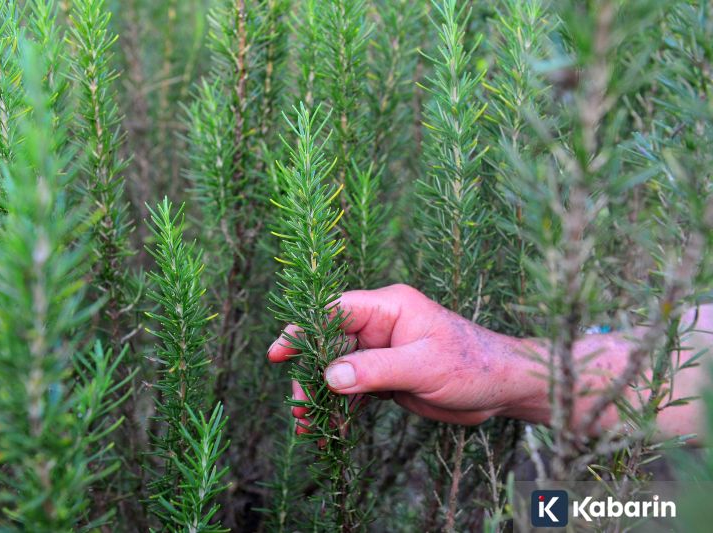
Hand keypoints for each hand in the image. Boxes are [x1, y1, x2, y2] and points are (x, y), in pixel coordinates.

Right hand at [267, 284, 547, 427]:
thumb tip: (329, 377)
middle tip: (299, 407)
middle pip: (329, 343)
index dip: (304, 329)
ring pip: (337, 369)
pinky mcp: (386, 375)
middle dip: (310, 374)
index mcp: (389, 308)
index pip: (335, 311)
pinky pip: (353, 388)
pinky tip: (329, 427)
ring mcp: (382, 351)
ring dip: (321, 395)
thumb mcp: (423, 366)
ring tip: (307, 424)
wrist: (503, 388)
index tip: (280, 351)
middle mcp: (381, 326)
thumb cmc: (472, 364)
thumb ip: (375, 369)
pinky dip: (339, 407)